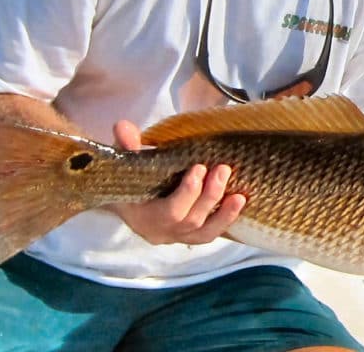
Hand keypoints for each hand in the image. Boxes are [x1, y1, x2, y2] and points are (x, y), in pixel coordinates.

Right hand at [108, 120, 246, 244]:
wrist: (127, 201)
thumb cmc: (128, 177)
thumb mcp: (124, 161)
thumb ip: (126, 145)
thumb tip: (123, 125)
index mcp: (142, 216)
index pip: (168, 212)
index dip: (187, 193)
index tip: (199, 167)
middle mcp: (161, 231)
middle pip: (189, 220)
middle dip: (209, 195)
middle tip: (223, 169)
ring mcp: (177, 236)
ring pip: (204, 232)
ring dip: (223, 213)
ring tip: (239, 195)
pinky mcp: (190, 236)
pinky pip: (210, 234)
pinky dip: (226, 220)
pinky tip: (240, 202)